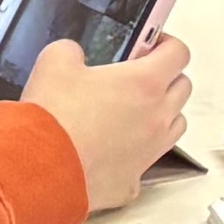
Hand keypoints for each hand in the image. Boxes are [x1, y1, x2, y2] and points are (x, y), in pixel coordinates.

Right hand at [15, 35, 195, 216]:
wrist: (41, 169)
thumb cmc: (54, 119)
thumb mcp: (54, 62)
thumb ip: (70, 50)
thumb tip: (72, 55)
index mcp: (144, 83)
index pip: (178, 53)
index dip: (166, 43)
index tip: (150, 44)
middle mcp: (156, 117)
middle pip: (183, 88)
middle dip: (166, 77)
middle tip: (137, 76)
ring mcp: (150, 151)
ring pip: (174, 125)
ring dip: (161, 114)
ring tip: (131, 112)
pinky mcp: (133, 180)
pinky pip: (146, 161)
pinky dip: (136, 152)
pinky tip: (112, 149)